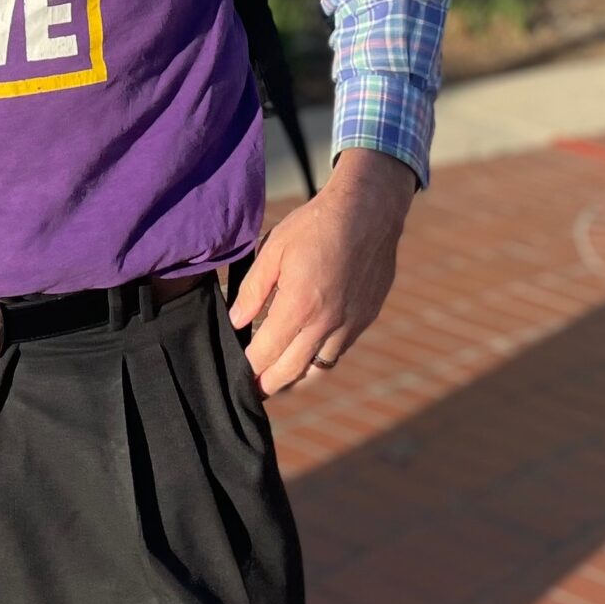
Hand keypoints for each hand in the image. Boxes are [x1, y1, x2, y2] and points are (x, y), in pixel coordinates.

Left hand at [228, 147, 415, 396]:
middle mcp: (327, 322)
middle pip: (292, 371)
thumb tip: (237, 320)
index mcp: (299, 305)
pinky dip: (320, 356)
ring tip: (277, 376)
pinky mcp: (365, 319)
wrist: (368, 212)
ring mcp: (350, 324)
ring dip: (297, 375)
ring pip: (319, 367)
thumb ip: (253, 289)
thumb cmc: (315, 226)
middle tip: (253, 390)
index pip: (267, 353)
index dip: (249, 368)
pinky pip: (339, 350)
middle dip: (269, 384)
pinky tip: (307, 348)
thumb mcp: (273, 249)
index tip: (237, 375)